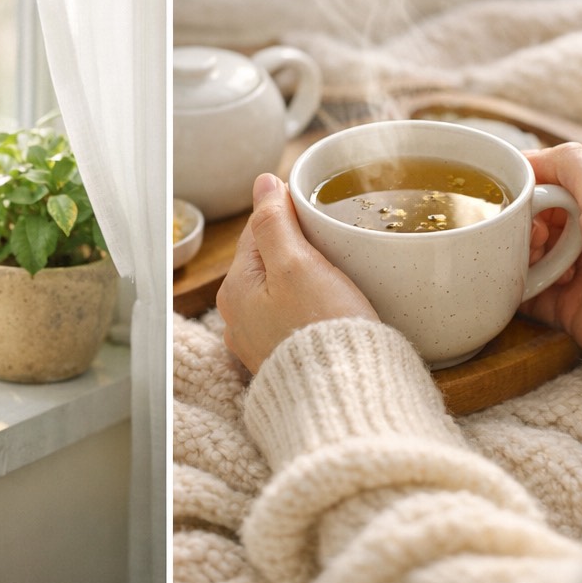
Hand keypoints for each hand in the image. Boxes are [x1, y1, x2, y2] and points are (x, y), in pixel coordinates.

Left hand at [216, 173, 379, 373]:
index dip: (287, 214)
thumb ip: (275, 223)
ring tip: (341, 273)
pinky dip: (312, 308)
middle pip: (269, 263)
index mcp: (235, 290)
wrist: (346, 400)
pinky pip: (295, 321)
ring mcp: (261, 345)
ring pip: (282, 292)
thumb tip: (263, 183)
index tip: (317, 207)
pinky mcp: (287, 363)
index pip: (257, 232)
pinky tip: (334, 309)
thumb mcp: (297, 265)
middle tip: (336, 240)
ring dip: (307, 278)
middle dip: (298, 247)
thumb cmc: (323, 330)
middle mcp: (238, 319)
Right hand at [519, 143, 581, 349]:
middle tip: (537, 234)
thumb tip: (527, 157)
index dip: (530, 190)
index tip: (517, 195)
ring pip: (526, 255)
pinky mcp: (565, 304)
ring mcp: (577, 271)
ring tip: (538, 260)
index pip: (551, 189)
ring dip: (521, 254)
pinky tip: (524, 281)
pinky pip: (525, 292)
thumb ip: (568, 162)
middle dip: (524, 225)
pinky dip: (515, 285)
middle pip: (534, 222)